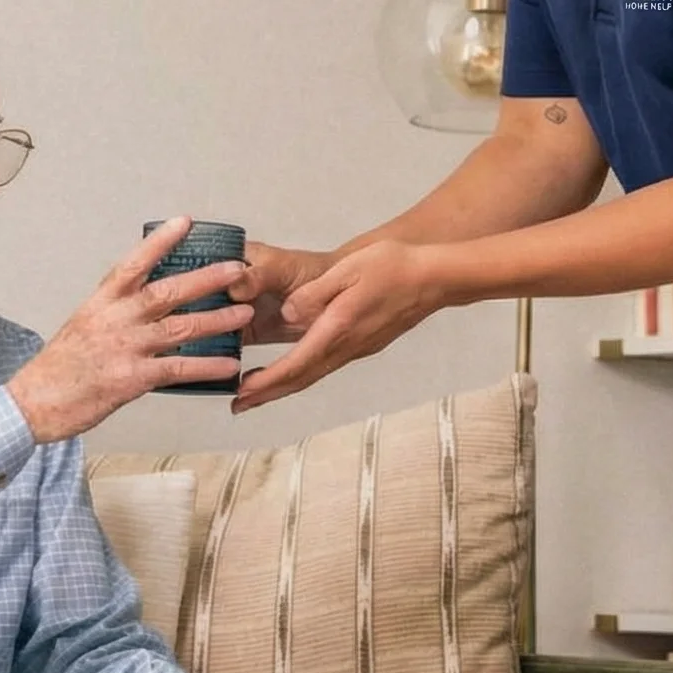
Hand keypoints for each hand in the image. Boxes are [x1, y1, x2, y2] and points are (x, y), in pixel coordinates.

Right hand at [7, 218, 251, 442]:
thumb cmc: (59, 368)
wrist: (35, 403)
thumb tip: (143, 301)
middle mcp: (115, 319)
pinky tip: (230, 364)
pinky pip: (178, 368)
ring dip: (217, 319)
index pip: (133, 263)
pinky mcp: (132, 378)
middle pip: (167, 291)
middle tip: (237, 268)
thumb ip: (114, 311)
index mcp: (101, 302)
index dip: (160, 241)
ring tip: (246, 313)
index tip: (184, 222)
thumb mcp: (83, 325)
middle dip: (206, 278)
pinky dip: (207, 366)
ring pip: (180, 326)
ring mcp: (125, 348)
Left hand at [230, 240, 447, 412]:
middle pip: (301, 379)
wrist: (434, 277)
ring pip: (313, 374)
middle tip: (238, 406)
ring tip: (256, 394)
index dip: (265, 382)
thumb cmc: (392, 266)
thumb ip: (314, 292)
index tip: (240, 393)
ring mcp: (357, 348)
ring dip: (283, 387)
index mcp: (337, 327)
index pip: (295, 364)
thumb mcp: (347, 269)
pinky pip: (325, 365)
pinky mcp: (363, 343)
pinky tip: (293, 370)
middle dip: (267, 394)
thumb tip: (288, 313)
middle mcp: (346, 346)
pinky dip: (301, 373)